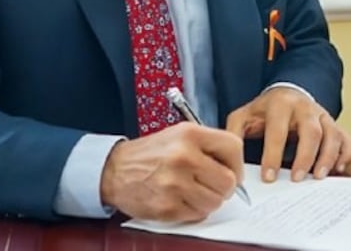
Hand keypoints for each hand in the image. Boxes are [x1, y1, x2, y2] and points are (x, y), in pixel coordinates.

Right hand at [99, 122, 243, 221]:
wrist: (114, 170)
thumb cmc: (150, 153)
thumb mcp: (179, 134)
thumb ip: (208, 145)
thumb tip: (235, 167)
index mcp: (189, 135)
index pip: (233, 148)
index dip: (237, 164)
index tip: (233, 171)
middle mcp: (183, 157)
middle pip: (228, 181)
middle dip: (224, 187)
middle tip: (212, 184)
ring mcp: (175, 184)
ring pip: (215, 202)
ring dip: (209, 200)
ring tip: (193, 191)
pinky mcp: (167, 207)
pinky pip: (197, 214)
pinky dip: (193, 210)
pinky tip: (181, 199)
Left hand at [225, 87, 350, 182]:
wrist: (287, 93)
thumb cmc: (265, 110)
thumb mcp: (244, 115)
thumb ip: (234, 133)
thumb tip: (229, 158)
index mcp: (280, 104)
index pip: (278, 131)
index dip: (273, 155)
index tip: (269, 177)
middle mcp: (305, 108)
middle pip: (312, 132)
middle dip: (305, 157)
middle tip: (296, 179)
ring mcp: (322, 115)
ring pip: (332, 135)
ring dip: (328, 157)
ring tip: (318, 177)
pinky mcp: (333, 124)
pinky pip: (346, 138)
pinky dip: (345, 154)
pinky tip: (337, 168)